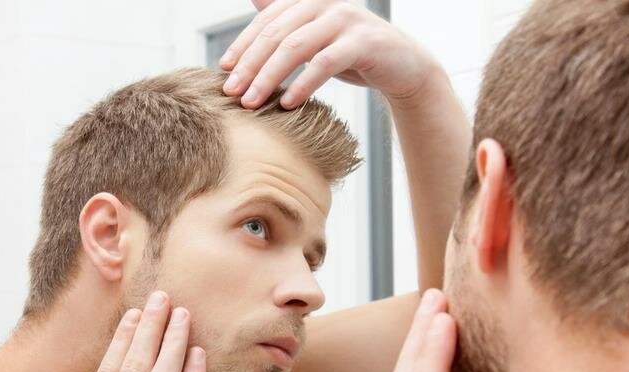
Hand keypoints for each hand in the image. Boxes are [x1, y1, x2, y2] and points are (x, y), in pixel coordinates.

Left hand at [220, 0, 439, 108]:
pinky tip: (288, 104)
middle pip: (276, 33)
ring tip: (252, 102)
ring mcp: (345, 20)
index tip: (224, 70)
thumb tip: (255, 0)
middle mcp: (324, 3)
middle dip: (250, 64)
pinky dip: (303, 84)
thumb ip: (286, 21)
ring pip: (295, 47)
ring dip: (269, 76)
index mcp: (308, 0)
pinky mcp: (363, 42)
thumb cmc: (352, 54)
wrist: (403, 67)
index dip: (243, 44)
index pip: (266, 20)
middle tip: (232, 92)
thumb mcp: (315, 37)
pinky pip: (324, 63)